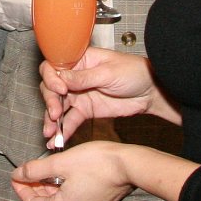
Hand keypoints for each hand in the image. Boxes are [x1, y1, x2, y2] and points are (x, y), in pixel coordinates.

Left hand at [11, 141, 133, 200]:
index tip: (16, 178)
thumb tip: (19, 174)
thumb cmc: (97, 162)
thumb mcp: (61, 162)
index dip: (21, 190)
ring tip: (47, 176)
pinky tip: (67, 180)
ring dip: (51, 194)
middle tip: (29, 177)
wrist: (130, 166)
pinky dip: (66, 195)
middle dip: (35, 193)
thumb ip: (36, 170)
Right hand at [40, 47, 156, 144]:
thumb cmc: (134, 72)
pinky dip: (63, 130)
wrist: (150, 92)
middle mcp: (75, 78)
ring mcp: (80, 95)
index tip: (60, 89)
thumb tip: (61, 79)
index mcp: (80, 61)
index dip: (51, 78)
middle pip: (52, 88)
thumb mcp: (109, 72)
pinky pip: (71, 120)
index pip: (54, 67)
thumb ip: (84, 78)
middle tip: (55, 113)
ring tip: (50, 132)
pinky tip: (56, 140)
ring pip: (58, 106)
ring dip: (52, 120)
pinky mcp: (86, 111)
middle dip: (50, 101)